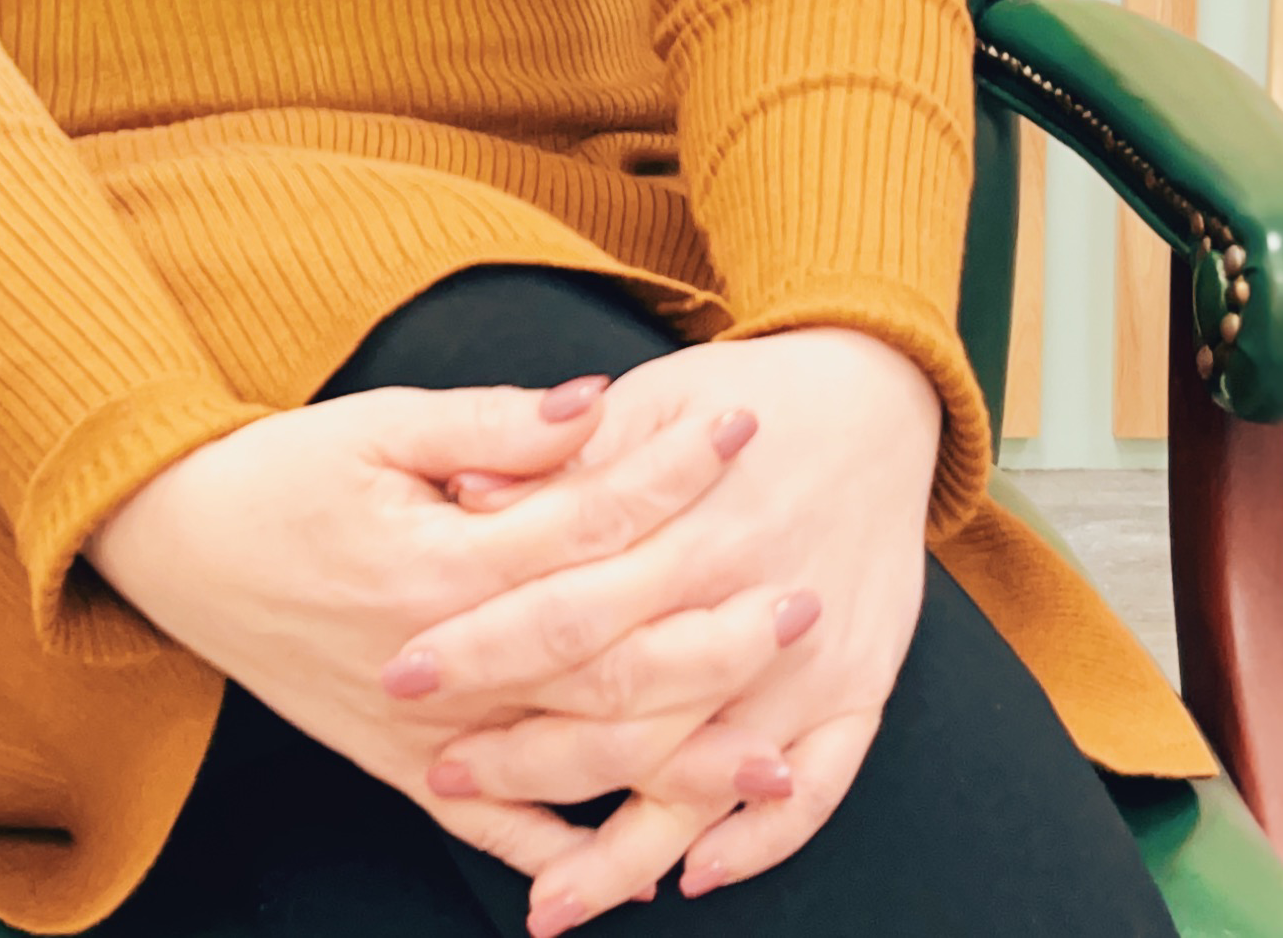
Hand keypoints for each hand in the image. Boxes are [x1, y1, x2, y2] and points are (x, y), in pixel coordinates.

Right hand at [84, 375, 759, 881]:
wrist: (177, 545)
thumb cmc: (283, 471)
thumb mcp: (380, 422)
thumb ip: (493, 427)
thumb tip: (598, 407)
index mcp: (439, 560)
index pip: (587, 522)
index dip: (671, 473)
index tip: (745, 428)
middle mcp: (440, 660)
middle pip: (606, 661)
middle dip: (712, 636)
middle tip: (803, 601)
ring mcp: (424, 731)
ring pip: (572, 761)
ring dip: (677, 766)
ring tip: (775, 761)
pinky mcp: (403, 767)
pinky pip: (503, 830)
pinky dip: (576, 852)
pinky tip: (655, 862)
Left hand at [389, 330, 940, 929]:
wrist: (877, 396)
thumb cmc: (743, 399)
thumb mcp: (648, 402)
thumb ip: (562, 461)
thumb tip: (463, 496)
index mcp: (692, 527)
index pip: (566, 607)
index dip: (481, 647)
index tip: (405, 676)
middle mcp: (753, 603)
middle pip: (626, 705)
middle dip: (526, 755)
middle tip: (443, 773)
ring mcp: (815, 660)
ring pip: (709, 775)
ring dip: (625, 847)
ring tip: (549, 902)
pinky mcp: (863, 689)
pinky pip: (820, 789)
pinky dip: (757, 841)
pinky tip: (689, 873)